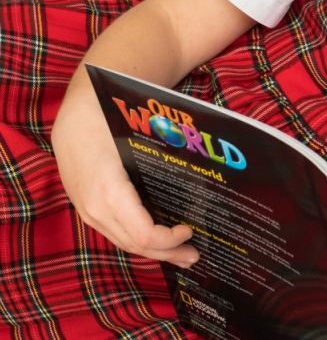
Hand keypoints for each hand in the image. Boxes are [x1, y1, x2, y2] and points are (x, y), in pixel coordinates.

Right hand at [52, 76, 199, 267]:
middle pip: (135, 245)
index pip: (143, 234)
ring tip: (180, 254)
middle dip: (167, 253)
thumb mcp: (139, 139)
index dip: (169, 240)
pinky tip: (155, 241)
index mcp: (111, 192)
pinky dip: (137, 241)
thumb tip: (202, 166)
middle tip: (194, 255)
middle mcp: (96, 210)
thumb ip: (167, 155)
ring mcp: (89, 214)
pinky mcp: (87, 212)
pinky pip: (115, 233)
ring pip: (123, 243)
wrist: (73, 122)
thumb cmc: (111, 125)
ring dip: (153, 252)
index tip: (190, 230)